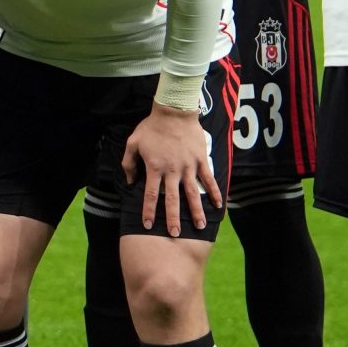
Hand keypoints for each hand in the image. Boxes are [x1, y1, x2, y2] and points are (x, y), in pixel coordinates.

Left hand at [121, 103, 220, 237]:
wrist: (174, 111)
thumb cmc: (151, 127)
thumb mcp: (133, 143)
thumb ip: (129, 164)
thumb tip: (131, 182)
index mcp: (154, 168)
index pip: (151, 195)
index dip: (149, 211)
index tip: (147, 225)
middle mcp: (172, 171)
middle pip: (173, 200)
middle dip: (173, 218)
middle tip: (175, 234)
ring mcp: (188, 166)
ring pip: (192, 193)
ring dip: (196, 211)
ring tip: (200, 226)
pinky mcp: (201, 160)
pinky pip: (209, 179)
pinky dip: (214, 192)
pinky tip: (218, 205)